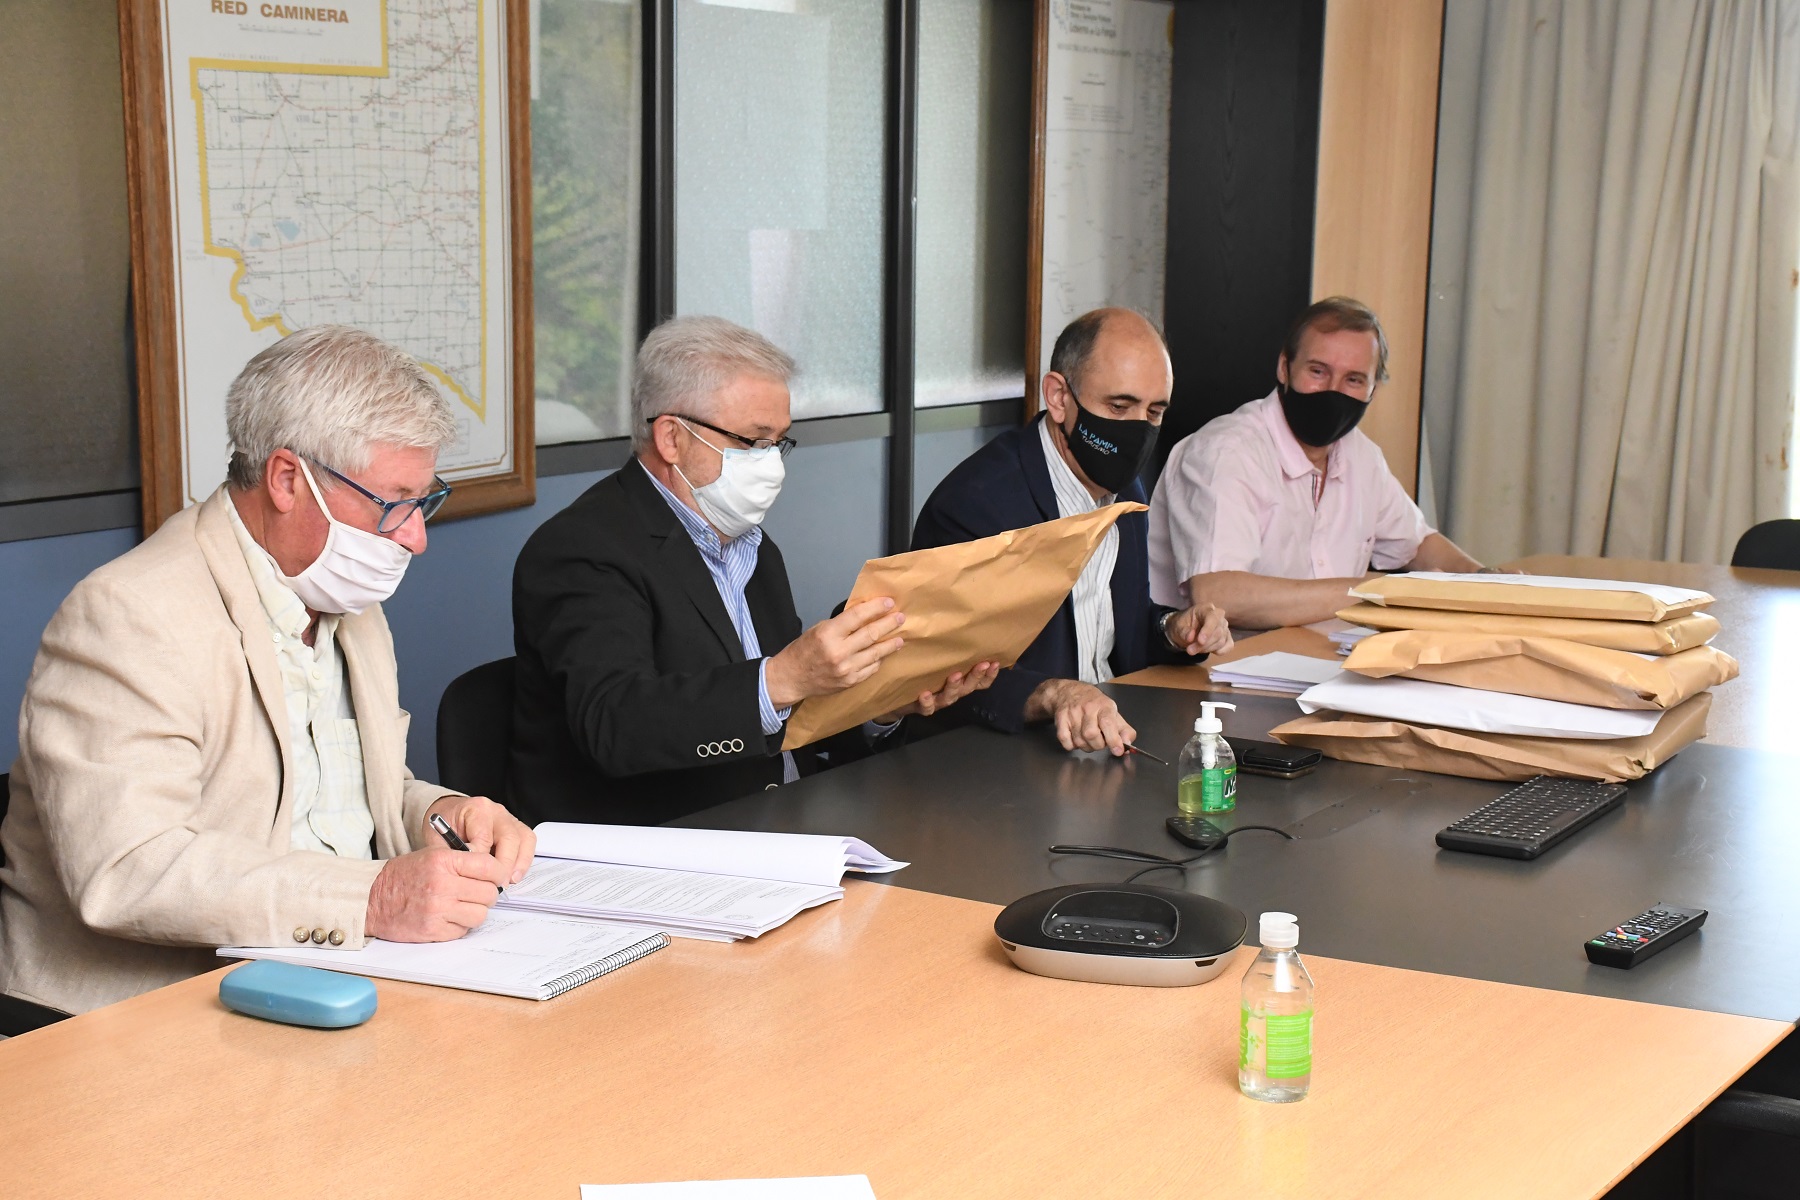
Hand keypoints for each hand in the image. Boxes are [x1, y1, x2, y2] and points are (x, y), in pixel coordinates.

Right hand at [365, 845, 510, 941]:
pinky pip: (463, 930)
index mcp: (443, 861)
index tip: (496, 878)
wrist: (371, 899)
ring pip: (480, 914)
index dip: (498, 874)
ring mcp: (437, 909)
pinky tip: (447, 917)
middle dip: (487, 895)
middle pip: (489, 894)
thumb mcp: (432, 856)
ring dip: (474, 912)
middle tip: (476, 894)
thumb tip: (496, 873)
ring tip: (461, 906)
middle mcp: (441, 884)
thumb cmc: (404, 876)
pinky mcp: (432, 930)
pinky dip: (459, 926)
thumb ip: (462, 861)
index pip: (489, 867)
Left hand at [424, 794, 536, 884]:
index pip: (484, 837)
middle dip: (504, 865)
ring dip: (518, 863)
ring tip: (508, 881)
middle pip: (509, 837)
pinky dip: (524, 859)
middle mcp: (496, 811)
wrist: (448, 815)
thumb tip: (466, 873)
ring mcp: (509, 818)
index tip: (474, 877)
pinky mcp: (517, 827)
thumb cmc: (443, 827)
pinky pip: (528, 841)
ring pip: (524, 839)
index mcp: (475, 809)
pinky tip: (514, 874)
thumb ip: (451, 854)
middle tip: (496, 885)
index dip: (480, 860)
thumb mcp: (439, 840)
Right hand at [765, 597, 906, 707]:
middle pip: (871, 634)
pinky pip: (871, 668)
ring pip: (876, 653)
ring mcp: (846, 669)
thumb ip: (842, 624)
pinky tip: (884, 654)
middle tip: (900, 618)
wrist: (792, 678)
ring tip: (899, 637)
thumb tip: (865, 614)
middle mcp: (839, 652)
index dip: (875, 608)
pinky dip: (879, 659)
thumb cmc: (803, 650)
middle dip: (888, 624)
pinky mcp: (851, 681)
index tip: (888, 603)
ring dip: (890, 644)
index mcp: (828, 634)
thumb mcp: (818, 629)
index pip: (857, 616)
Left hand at [874, 660, 1000, 721]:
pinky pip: (927, 707)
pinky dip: (927, 701)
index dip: (989, 674)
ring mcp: (938, 701)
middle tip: (982, 664)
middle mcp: (952, 692)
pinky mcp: (922, 707)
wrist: (901, 700)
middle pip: (969, 687)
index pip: (980, 681)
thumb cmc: (924, 678)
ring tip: (955, 675)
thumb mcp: (939, 665)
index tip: (995, 662)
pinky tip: (925, 694)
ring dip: (954, 686)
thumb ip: (949, 654)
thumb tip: (957, 626)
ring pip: (950, 697)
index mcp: (960, 683)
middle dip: (976, 676)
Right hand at [1029, 679, 1136, 755]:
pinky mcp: (1060, 719)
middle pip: (1091, 735)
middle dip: (1098, 745)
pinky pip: (1066, 741)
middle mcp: (1087, 708)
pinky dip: (1072, 746)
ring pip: (1079, 741)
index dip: (1113, 739)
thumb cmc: (1093, 704)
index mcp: (1103, 706)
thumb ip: (1124, 730)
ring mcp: (1072, 713)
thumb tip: (1128, 744)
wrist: (1068, 691)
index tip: (1118, 750)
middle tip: (1100, 741)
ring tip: (1089, 739)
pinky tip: (1076, 738)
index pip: (1108, 723)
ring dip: (1086, 746)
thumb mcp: (1113, 712)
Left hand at [1165, 603, 1232, 655]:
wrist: (1186, 630)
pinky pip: (1228, 646)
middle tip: (1190, 650)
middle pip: (1217, 632)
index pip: (1212, 618)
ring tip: (1194, 649)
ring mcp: (1225, 626)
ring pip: (1221, 641)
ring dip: (1207, 649)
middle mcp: (1219, 616)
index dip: (1208, 630)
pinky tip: (1208, 650)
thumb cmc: (1182, 625)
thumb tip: (1190, 637)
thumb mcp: (1177, 627)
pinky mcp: (1228, 637)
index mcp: (1205, 608)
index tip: (1200, 641)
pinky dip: (1219, 651)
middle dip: (1203, 644)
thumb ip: (1183, 632)